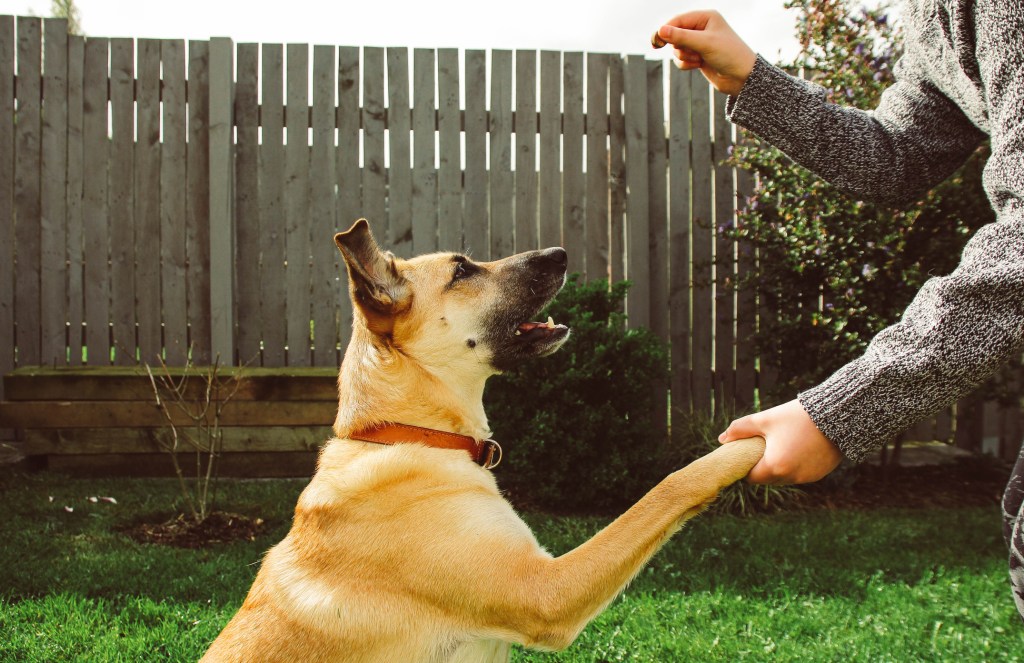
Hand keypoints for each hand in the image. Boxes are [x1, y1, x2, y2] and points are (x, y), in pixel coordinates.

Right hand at [653, 10, 756, 95]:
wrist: (741, 77)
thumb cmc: (729, 54)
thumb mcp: (704, 43)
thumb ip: (681, 36)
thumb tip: (660, 30)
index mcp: (705, 17)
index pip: (678, 20)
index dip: (666, 30)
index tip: (656, 42)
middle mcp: (701, 28)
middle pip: (675, 35)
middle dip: (681, 46)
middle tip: (692, 52)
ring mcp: (699, 43)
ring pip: (677, 49)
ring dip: (685, 56)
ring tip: (700, 59)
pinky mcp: (697, 56)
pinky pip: (680, 59)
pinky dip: (686, 64)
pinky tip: (698, 65)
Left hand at [718, 399, 843, 483]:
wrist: (838, 415)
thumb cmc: (797, 416)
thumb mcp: (765, 419)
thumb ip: (740, 429)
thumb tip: (722, 439)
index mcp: (775, 466)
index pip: (751, 477)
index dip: (746, 466)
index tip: (747, 453)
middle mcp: (791, 477)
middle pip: (768, 478)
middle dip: (762, 465)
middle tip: (763, 446)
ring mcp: (807, 478)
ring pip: (784, 477)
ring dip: (779, 465)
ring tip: (781, 444)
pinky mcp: (819, 474)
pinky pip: (800, 474)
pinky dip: (795, 464)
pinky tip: (797, 447)